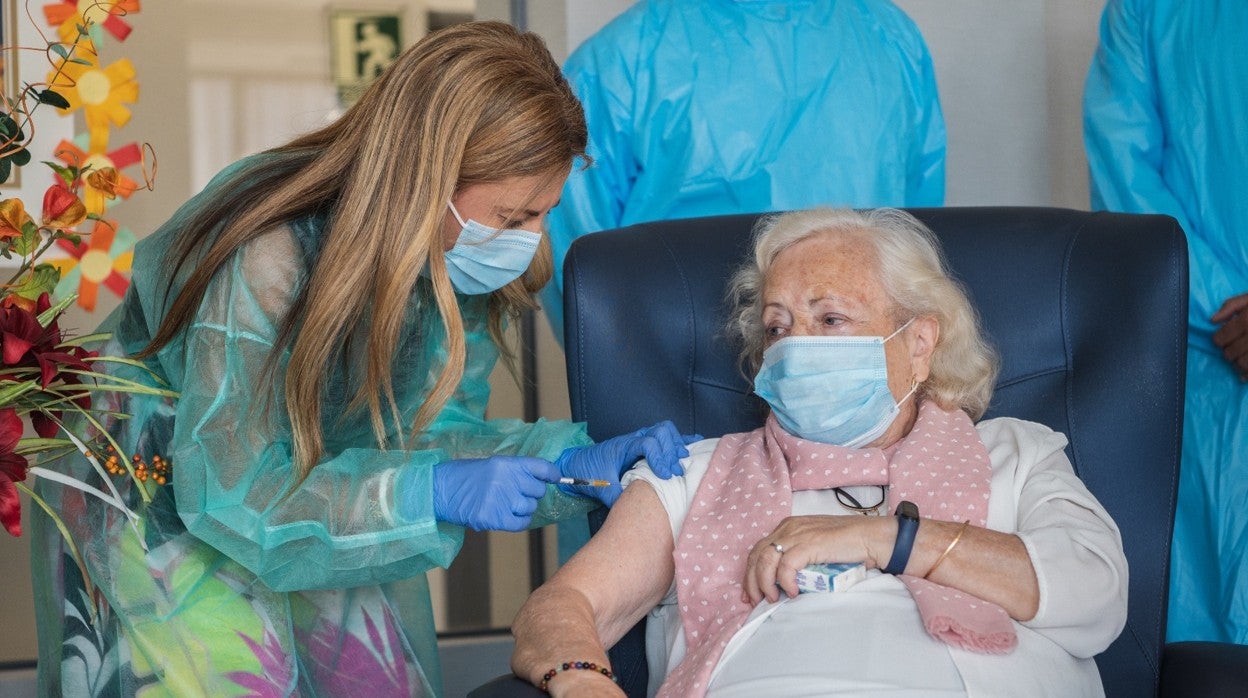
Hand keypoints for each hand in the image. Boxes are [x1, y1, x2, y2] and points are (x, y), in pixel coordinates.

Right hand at [431, 456, 560, 530]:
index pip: (541, 467)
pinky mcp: (494, 518)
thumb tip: (539, 480)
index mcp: (506, 464)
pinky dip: (519, 522)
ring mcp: (501, 500)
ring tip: (506, 505)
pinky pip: (521, 523)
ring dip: (523, 508)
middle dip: (531, 494)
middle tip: (516, 494)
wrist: (438, 490)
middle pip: (538, 490)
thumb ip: (514, 472)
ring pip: (530, 507)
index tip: (554, 478)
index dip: (551, 474)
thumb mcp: (491, 466)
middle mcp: (507, 480)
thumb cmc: (463, 477)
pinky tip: (509, 517)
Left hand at [555, 420, 701, 505]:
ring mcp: (640, 438)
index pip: (648, 443)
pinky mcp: (644, 443)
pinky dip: (680, 439)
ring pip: (664, 430)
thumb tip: (633, 507)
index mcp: (623, 446)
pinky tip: (695, 443)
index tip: (665, 475)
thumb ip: (617, 496)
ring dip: (676, 444)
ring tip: (683, 461)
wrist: (578, 464)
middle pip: (660, 431)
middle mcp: (633, 438)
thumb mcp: (601, 488)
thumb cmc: (588, 473)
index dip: (659, 458)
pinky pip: (664, 436)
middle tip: (675, 471)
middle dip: (671, 450)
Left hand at [742, 515, 886, 604]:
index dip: (751, 572)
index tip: (750, 593)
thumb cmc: (848, 545)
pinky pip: (786, 566)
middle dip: (751, 581)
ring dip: (765, 583)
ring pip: (765, 560)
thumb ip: (800, 558)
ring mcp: (797, 535)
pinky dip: (785, 581)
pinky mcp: (809, 544)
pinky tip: (793, 592)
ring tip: (773, 599)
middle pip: (756, 555)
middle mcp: (788, 528)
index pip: (759, 550)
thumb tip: (787, 583)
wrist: (871, 537)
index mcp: (788, 527)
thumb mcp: (815, 547)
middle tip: (755, 601)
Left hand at [1212, 292, 1247, 378]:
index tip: (1224, 339)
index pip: (1220, 339)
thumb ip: (1231, 306)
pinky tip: (1245, 374)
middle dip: (1229, 352)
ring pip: (1242, 365)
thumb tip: (1212, 321)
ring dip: (1239, 364)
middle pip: (1230, 354)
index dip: (1219, 340)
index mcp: (1247, 321)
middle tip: (1234, 348)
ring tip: (1243, 357)